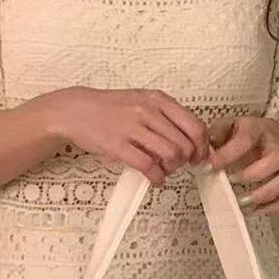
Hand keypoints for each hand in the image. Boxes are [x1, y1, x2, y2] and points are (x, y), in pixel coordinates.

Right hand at [46, 87, 210, 185]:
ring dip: (172, 168)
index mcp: (158, 100)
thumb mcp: (142, 101)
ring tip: (165, 170)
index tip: (199, 156)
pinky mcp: (118, 145)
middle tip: (181, 165)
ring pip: (171, 154)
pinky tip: (156, 179)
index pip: (194, 125)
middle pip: (185, 144)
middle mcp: (148, 111)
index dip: (202, 146)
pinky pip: (148, 166)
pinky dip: (157, 177)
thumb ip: (165, 116)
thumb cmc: (110, 108)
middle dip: (187, 160)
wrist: (76, 110)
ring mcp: (133, 128)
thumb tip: (190, 139)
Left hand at [207, 115, 278, 214]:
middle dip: (250, 174)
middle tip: (230, 182)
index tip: (211, 166)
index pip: (246, 138)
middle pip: (275, 159)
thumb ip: (217, 133)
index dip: (228, 153)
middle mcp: (278, 147)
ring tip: (241, 202)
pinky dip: (271, 207)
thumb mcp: (234, 126)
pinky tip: (252, 210)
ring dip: (263, 194)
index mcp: (259, 129)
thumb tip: (205, 149)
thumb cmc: (253, 136)